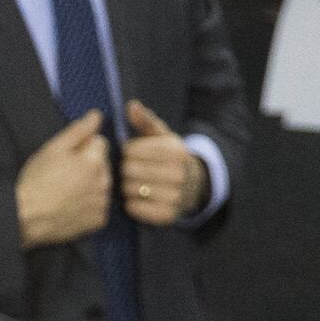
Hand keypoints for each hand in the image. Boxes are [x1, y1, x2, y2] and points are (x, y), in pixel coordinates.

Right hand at [15, 111, 112, 248]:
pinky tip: (72, 205)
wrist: (27, 217)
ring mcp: (102, 203)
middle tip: (64, 175)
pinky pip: (100, 206)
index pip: (100, 142)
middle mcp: (104, 182)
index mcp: (94, 161)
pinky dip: (90, 205)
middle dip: (89, 165)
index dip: (82, 146)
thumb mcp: (53, 148)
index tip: (66, 157)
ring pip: (102, 185)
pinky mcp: (99, 221)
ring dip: (90, 185)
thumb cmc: (36, 180)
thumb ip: (79, 130)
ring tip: (67, 191)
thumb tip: (97, 115)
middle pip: (103, 164)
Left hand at [119, 102, 205, 226]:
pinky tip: (138, 198)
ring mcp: (174, 196)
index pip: (130, 150)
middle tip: (131, 171)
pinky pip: (133, 208)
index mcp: (174, 150)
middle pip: (128, 170)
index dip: (127, 152)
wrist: (195, 186)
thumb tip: (131, 105)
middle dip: (125, 170)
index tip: (133, 155)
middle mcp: (177, 173)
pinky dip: (131, 204)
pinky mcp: (167, 215)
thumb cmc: (171, 157)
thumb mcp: (162, 136)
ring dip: (126, 187)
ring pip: (128, 189)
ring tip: (134, 184)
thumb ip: (146, 120)